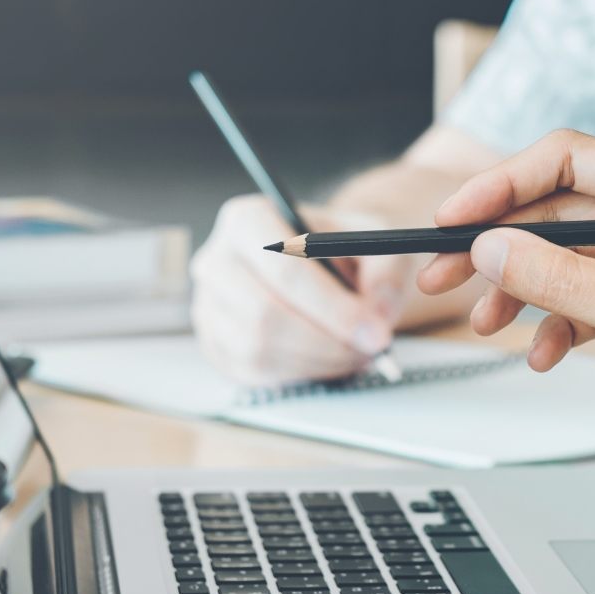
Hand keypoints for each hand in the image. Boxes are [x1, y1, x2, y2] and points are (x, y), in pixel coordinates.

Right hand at [190, 195, 421, 385]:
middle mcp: (216, 260)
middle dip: (327, 342)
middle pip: (265, 313)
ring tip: (356, 353)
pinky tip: (328, 360)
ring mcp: (209, 305)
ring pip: (257, 348)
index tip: (376, 333)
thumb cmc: (344, 249)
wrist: (325, 263)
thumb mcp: (377, 242)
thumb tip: (378, 316)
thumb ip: (386, 274)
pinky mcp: (215, 343)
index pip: (284, 268)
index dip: (333, 307)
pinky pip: (253, 371)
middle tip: (372, 351)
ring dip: (316, 361)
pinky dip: (299, 373)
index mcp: (248, 220)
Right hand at [416, 129, 594, 493]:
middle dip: (500, 248)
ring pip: (573, 262)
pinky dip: (563, 326)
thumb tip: (492, 250)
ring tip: (488, 327)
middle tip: (441, 279)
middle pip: (561, 212)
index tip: (449, 222)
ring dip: (526, 292)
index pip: (567, 160)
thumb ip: (568, 278)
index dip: (499, 188)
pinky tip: (546, 355)